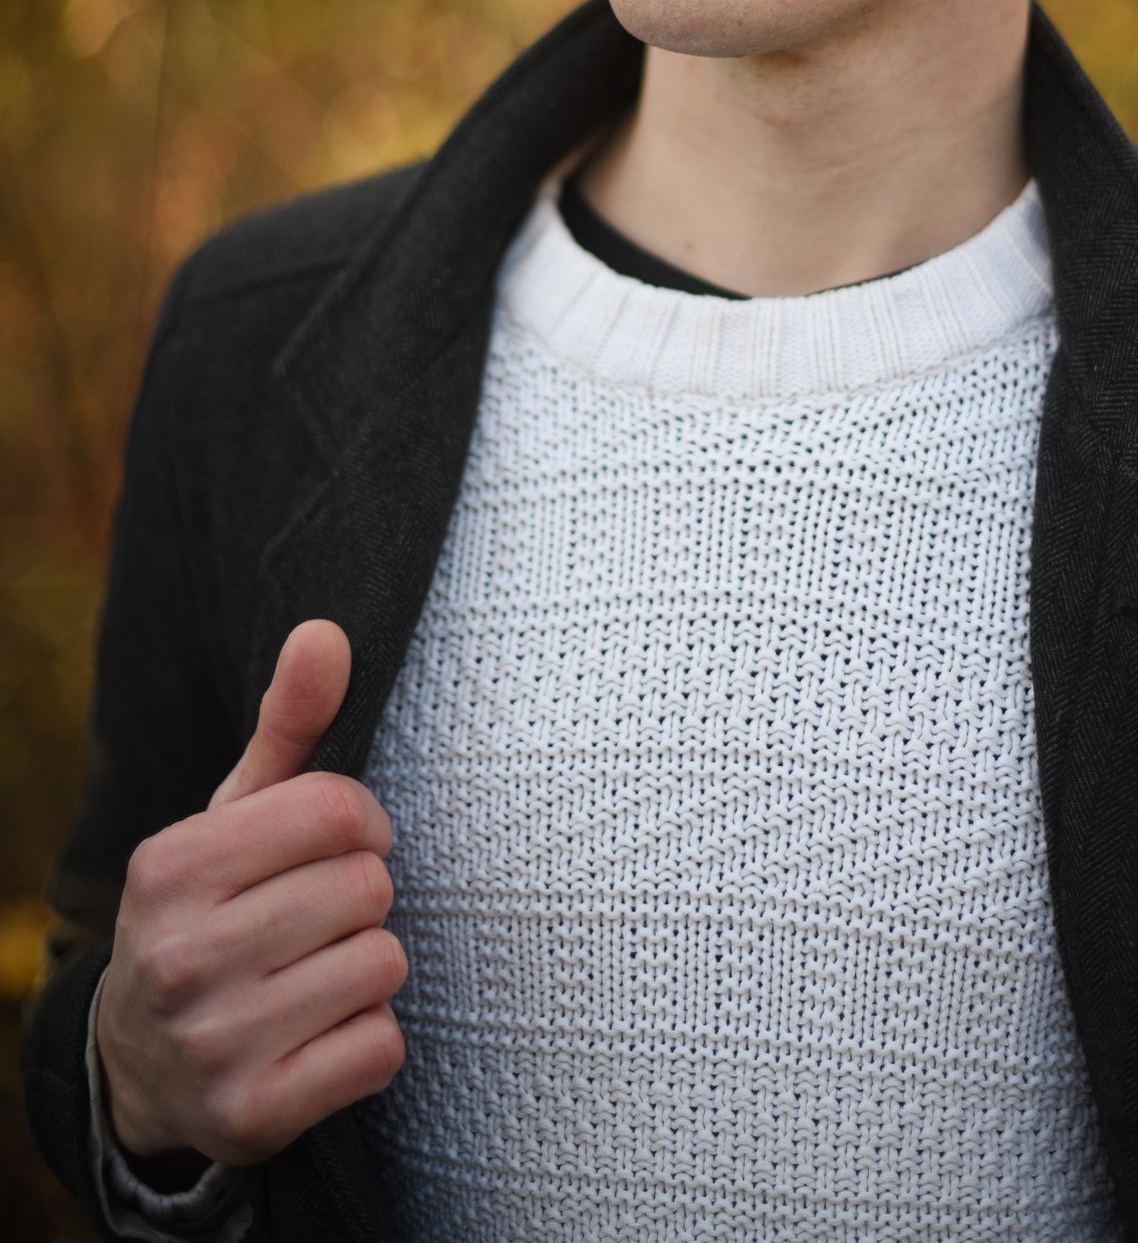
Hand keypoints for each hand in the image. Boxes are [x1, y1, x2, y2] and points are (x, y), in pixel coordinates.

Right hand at [96, 620, 406, 1168]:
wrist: (145, 1063)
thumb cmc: (214, 909)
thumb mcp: (235, 815)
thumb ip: (289, 723)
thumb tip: (328, 630)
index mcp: (168, 867)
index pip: (340, 811)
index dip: (362, 823)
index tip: (339, 845)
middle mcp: (177, 957)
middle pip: (368, 888)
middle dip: (361, 898)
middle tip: (315, 920)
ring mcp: (211, 1045)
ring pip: (383, 964)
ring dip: (368, 966)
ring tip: (313, 973)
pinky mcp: (254, 1116)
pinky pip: (381, 1048)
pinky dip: (369, 1039)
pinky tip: (317, 1034)